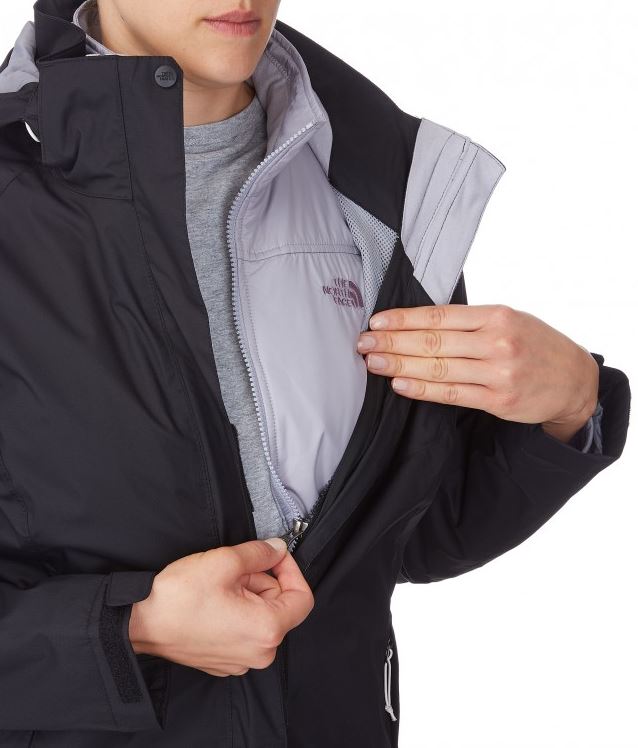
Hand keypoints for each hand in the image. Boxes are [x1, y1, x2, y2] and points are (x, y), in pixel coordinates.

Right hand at [128, 537, 313, 676]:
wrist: (139, 623)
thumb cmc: (179, 597)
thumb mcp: (225, 561)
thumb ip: (260, 552)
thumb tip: (278, 549)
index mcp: (267, 630)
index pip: (302, 598)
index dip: (292, 570)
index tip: (275, 555)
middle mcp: (259, 653)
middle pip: (280, 606)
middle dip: (262, 580)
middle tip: (236, 567)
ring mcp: (241, 661)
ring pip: (261, 616)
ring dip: (247, 593)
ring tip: (220, 583)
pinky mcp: (224, 661)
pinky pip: (244, 630)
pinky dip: (236, 610)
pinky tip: (213, 600)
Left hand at [357, 303, 598, 441]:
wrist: (575, 379)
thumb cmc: (536, 344)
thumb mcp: (509, 319)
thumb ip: (470, 321)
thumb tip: (420, 321)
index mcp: (496, 315)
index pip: (438, 316)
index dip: (404, 320)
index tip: (377, 322)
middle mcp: (496, 342)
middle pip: (433, 342)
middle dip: (393, 342)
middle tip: (363, 343)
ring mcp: (498, 372)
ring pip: (438, 368)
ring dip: (400, 365)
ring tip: (373, 363)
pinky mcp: (498, 400)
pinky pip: (452, 394)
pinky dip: (423, 389)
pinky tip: (400, 384)